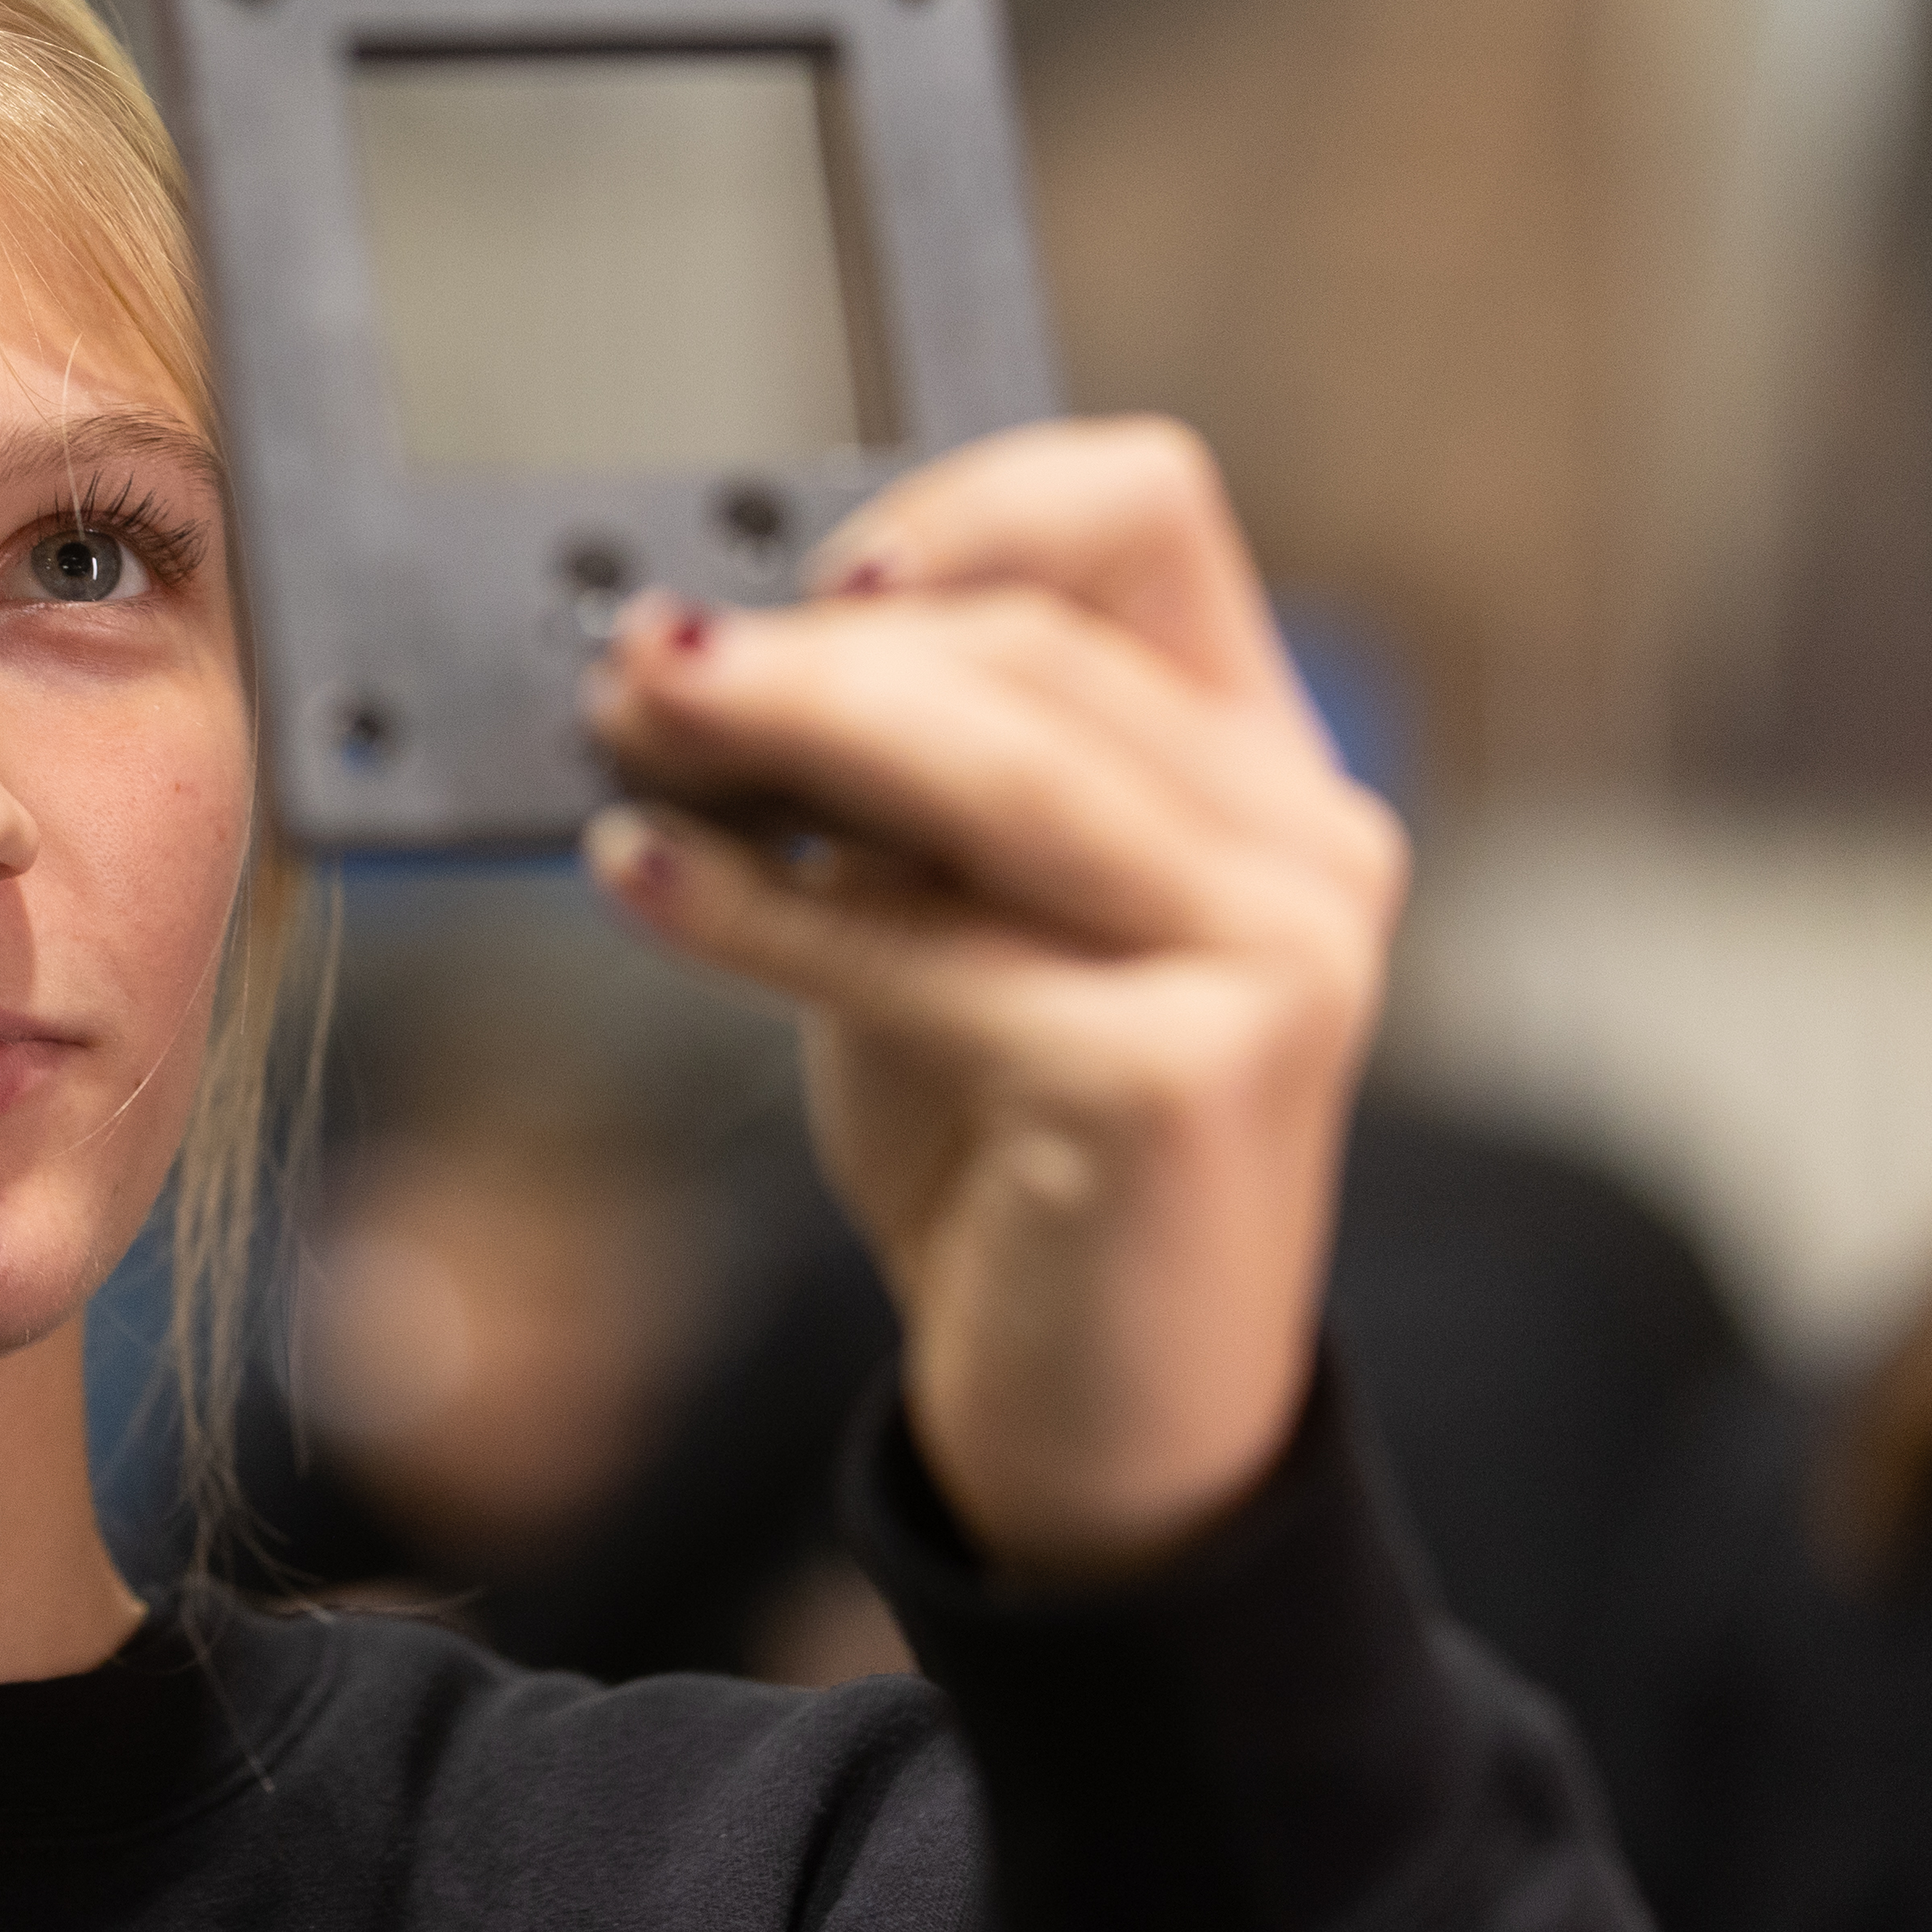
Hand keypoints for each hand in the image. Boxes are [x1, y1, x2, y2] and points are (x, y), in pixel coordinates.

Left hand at [580, 420, 1406, 1581]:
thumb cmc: (1011, 1154)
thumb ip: (887, 788)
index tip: (810, 568)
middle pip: (1028, 646)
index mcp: (1265, 764)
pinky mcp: (1176, 1082)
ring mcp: (1271, 963)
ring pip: (990, 768)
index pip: (1147, 514)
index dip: (970, 504)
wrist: (1103, 1426)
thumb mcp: (954, 922)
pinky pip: (919, 946)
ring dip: (776, 728)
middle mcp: (1307, 845)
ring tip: (625, 725)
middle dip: (805, 647)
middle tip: (631, 662)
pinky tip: (637, 876)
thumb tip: (688, 649)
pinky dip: (754, 900)